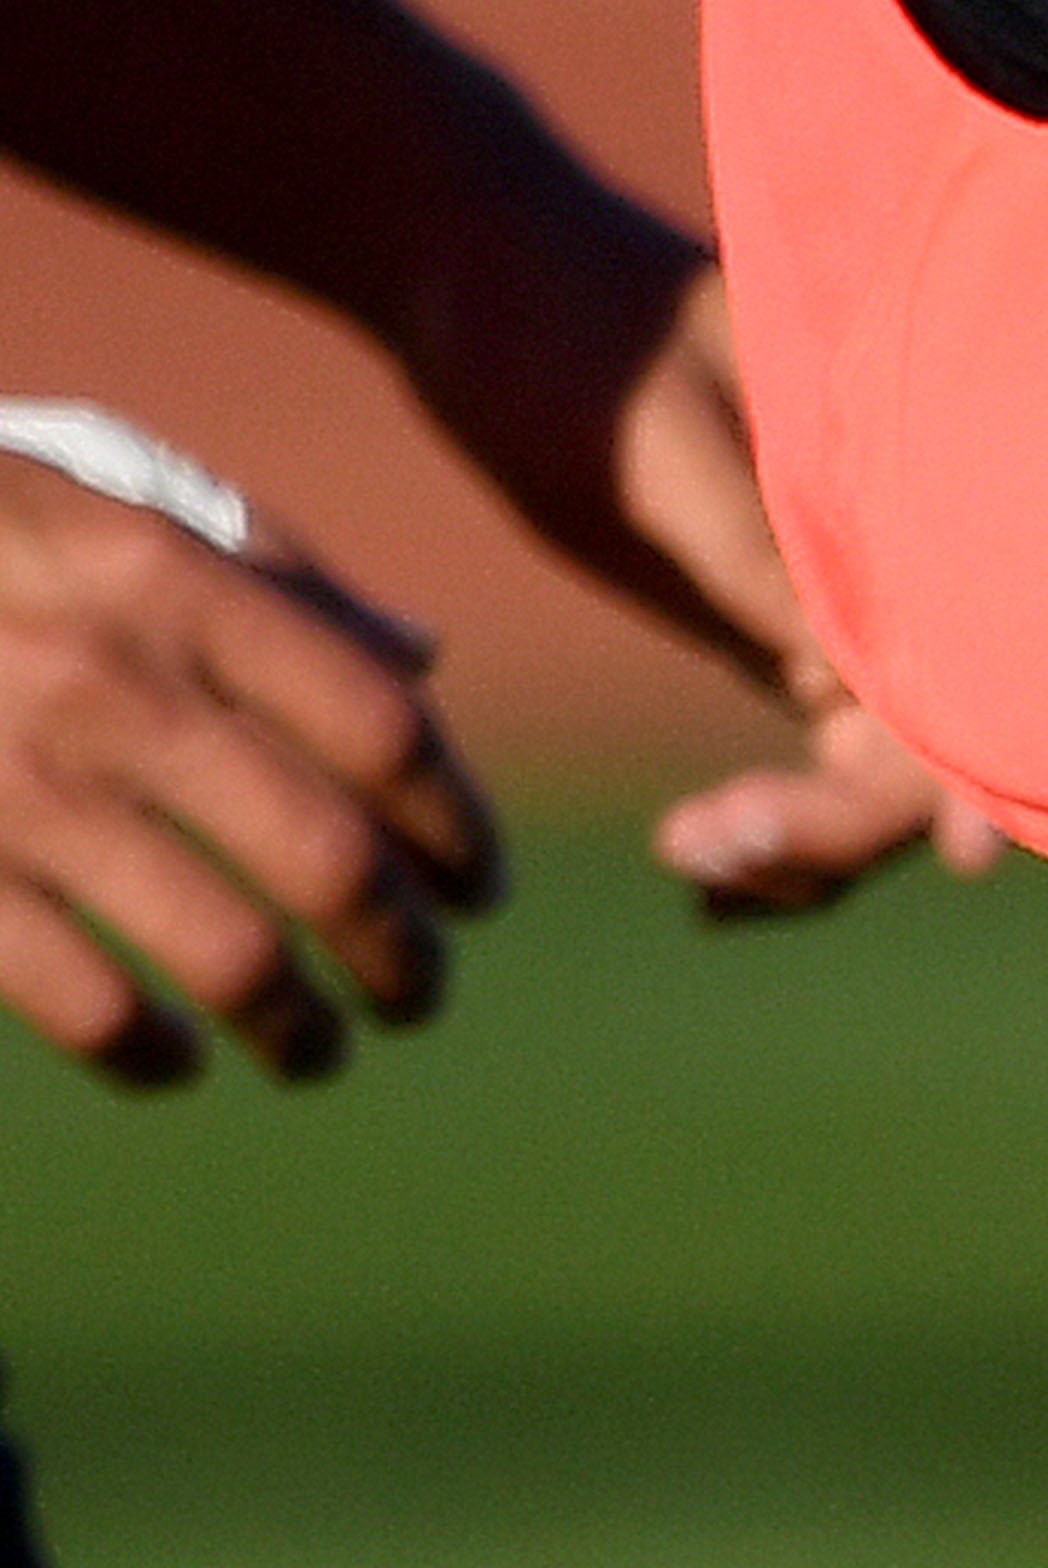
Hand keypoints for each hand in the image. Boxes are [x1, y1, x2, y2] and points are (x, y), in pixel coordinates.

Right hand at [0, 429, 499, 1081]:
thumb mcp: (122, 504)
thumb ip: (279, 575)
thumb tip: (429, 657)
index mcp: (180, 586)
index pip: (382, 729)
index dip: (456, 822)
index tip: (480, 887)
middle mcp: (113, 688)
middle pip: (328, 857)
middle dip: (400, 951)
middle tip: (422, 997)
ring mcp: (16, 790)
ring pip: (222, 952)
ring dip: (294, 1026)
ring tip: (319, 1052)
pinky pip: (76, 1000)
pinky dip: (145, 1050)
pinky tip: (174, 1063)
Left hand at [402, 209, 985, 903]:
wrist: (474, 266)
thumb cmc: (571, 332)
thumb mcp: (659, 451)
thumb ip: (758, 558)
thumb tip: (847, 692)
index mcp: (901, 466)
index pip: (988, 625)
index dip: (993, 740)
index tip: (965, 853)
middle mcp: (896, 529)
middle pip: (949, 706)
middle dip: (863, 811)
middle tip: (713, 853)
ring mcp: (841, 574)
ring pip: (885, 742)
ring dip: (814, 828)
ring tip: (692, 854)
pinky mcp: (774, 606)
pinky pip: (819, 735)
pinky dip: (778, 811)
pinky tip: (700, 853)